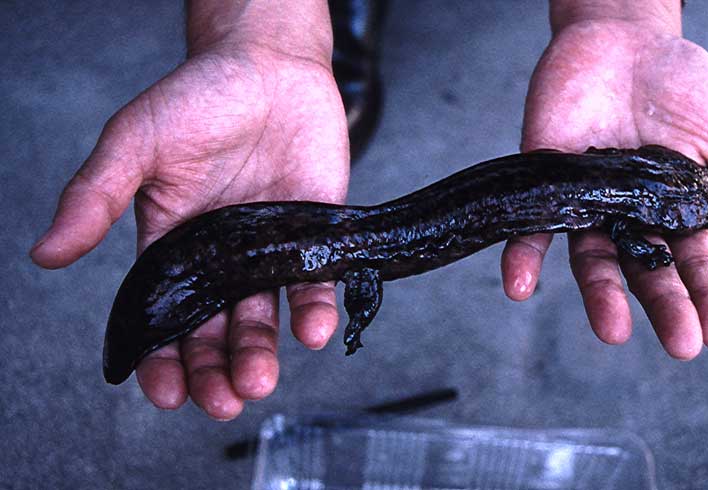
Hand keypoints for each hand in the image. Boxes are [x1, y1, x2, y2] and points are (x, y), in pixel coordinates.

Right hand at [30, 41, 348, 419]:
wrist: (270, 66)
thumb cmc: (198, 98)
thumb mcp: (137, 143)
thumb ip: (96, 197)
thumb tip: (46, 253)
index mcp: (172, 245)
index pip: (163, 316)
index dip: (162, 358)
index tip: (165, 393)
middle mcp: (221, 258)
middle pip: (214, 331)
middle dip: (215, 371)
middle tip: (222, 400)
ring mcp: (268, 250)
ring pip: (263, 318)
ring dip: (261, 354)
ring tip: (258, 380)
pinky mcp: (314, 236)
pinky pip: (314, 283)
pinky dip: (314, 310)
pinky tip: (312, 331)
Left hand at [502, 19, 707, 357]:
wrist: (626, 39)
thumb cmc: (682, 88)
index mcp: (672, 212)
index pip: (691, 264)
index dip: (706, 299)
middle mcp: (627, 216)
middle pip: (645, 270)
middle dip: (664, 308)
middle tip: (682, 346)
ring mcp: (586, 203)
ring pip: (591, 258)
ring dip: (600, 296)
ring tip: (615, 331)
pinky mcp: (545, 184)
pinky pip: (529, 227)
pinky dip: (523, 258)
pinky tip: (519, 286)